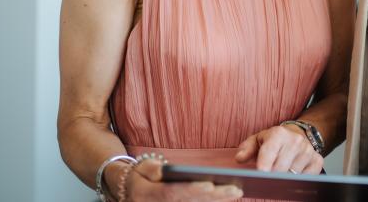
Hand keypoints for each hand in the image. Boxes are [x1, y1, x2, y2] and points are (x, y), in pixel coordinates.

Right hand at [119, 158, 242, 201]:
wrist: (130, 192)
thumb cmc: (139, 176)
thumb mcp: (140, 168)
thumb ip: (151, 169)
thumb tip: (164, 170)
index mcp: (148, 195)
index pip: (172, 193)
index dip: (192, 190)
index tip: (211, 184)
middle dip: (214, 197)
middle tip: (236, 190)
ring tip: (237, 193)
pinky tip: (227, 199)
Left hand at [235, 124, 323, 173]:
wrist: (297, 135)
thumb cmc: (274, 141)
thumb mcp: (257, 140)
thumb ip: (246, 149)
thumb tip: (239, 158)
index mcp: (279, 134)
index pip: (270, 151)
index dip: (264, 164)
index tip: (260, 174)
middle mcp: (295, 141)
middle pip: (281, 167)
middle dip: (272, 176)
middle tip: (266, 179)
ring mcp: (308, 151)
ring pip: (293, 174)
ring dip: (285, 178)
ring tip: (279, 174)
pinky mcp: (317, 161)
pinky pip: (307, 177)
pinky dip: (298, 180)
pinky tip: (292, 175)